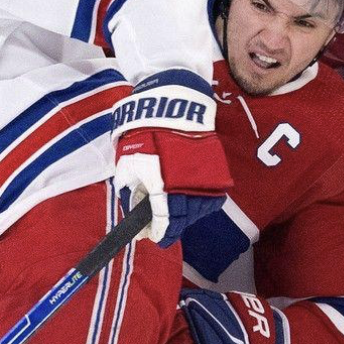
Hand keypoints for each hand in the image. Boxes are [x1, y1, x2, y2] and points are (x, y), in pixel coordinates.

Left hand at [112, 70, 231, 245]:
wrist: (171, 106)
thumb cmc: (144, 133)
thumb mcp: (128, 163)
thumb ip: (130, 190)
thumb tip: (133, 209)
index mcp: (163, 186)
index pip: (163, 220)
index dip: (157, 232)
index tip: (150, 236)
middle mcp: (187, 186)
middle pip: (182, 220)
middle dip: (170, 227)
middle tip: (161, 230)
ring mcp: (204, 179)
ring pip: (197, 211)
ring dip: (185, 218)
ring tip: (173, 217)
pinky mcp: (215, 171)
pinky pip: (210, 198)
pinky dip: (199, 205)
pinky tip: (188, 203)